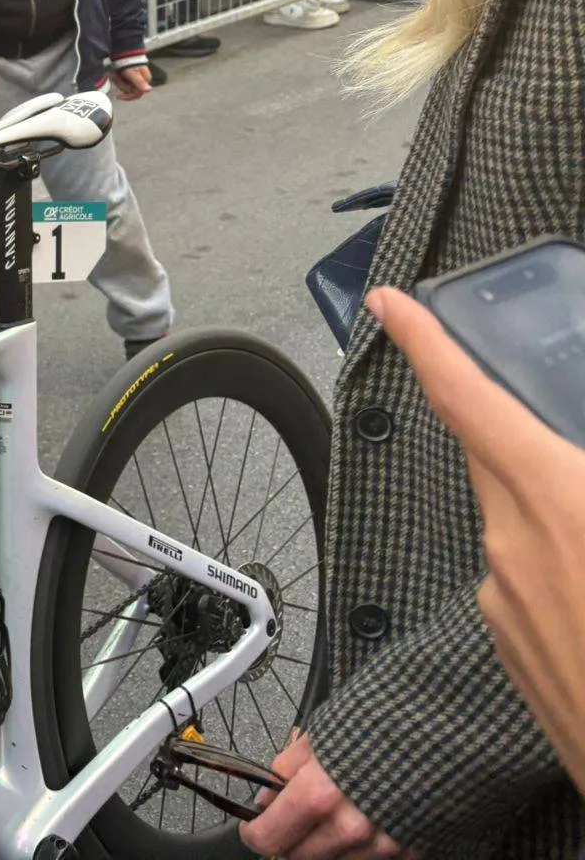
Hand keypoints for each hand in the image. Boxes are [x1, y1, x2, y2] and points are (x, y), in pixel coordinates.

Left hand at [110, 64, 152, 100]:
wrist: (124, 52)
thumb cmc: (129, 63)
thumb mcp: (133, 74)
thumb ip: (140, 82)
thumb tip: (148, 90)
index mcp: (144, 81)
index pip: (137, 95)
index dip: (128, 97)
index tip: (118, 96)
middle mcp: (141, 81)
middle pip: (129, 90)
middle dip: (121, 85)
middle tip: (117, 77)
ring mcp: (135, 79)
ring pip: (125, 86)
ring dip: (118, 81)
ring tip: (116, 74)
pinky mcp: (130, 76)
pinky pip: (123, 82)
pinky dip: (118, 79)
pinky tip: (116, 74)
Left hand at [239, 733, 409, 859]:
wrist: (450, 725)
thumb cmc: (385, 719)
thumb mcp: (322, 734)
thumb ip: (288, 769)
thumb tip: (266, 799)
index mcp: (320, 795)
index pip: (270, 837)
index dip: (256, 833)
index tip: (253, 827)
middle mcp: (350, 829)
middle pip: (300, 857)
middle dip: (291, 839)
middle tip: (293, 818)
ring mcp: (384, 845)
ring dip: (327, 844)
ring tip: (336, 813)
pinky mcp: (413, 851)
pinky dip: (363, 847)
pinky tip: (368, 820)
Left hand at [373, 285, 584, 787]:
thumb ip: (581, 470)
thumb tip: (561, 459)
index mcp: (556, 500)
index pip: (468, 399)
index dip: (426, 342)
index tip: (388, 301)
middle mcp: (512, 545)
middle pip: (498, 459)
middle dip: (520, 436)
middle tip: (565, 440)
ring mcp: (504, 604)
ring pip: (522, 527)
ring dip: (562, 520)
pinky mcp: (510, 652)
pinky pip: (529, 585)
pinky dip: (564, 577)